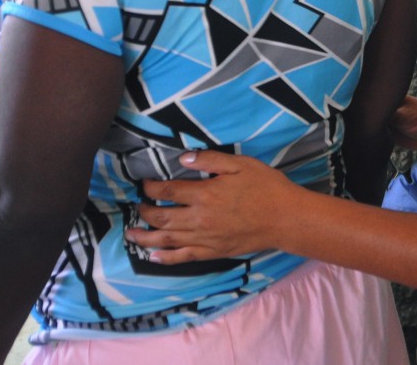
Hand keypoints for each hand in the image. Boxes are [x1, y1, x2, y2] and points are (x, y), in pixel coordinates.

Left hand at [125, 150, 297, 264]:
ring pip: (167, 239)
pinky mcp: (213, 252)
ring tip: (130, 234)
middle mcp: (200, 218)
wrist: (285, 218)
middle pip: (162, 216)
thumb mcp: (240, 164)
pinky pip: (184, 257)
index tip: (145, 184)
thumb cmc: (266, 187)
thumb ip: (210, 160)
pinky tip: (154, 256)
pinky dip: (166, 258)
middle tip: (137, 206)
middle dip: (145, 211)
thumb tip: (182, 158)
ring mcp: (205, 238)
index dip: (152, 187)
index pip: (168, 190)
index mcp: (205, 193)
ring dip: (145, 236)